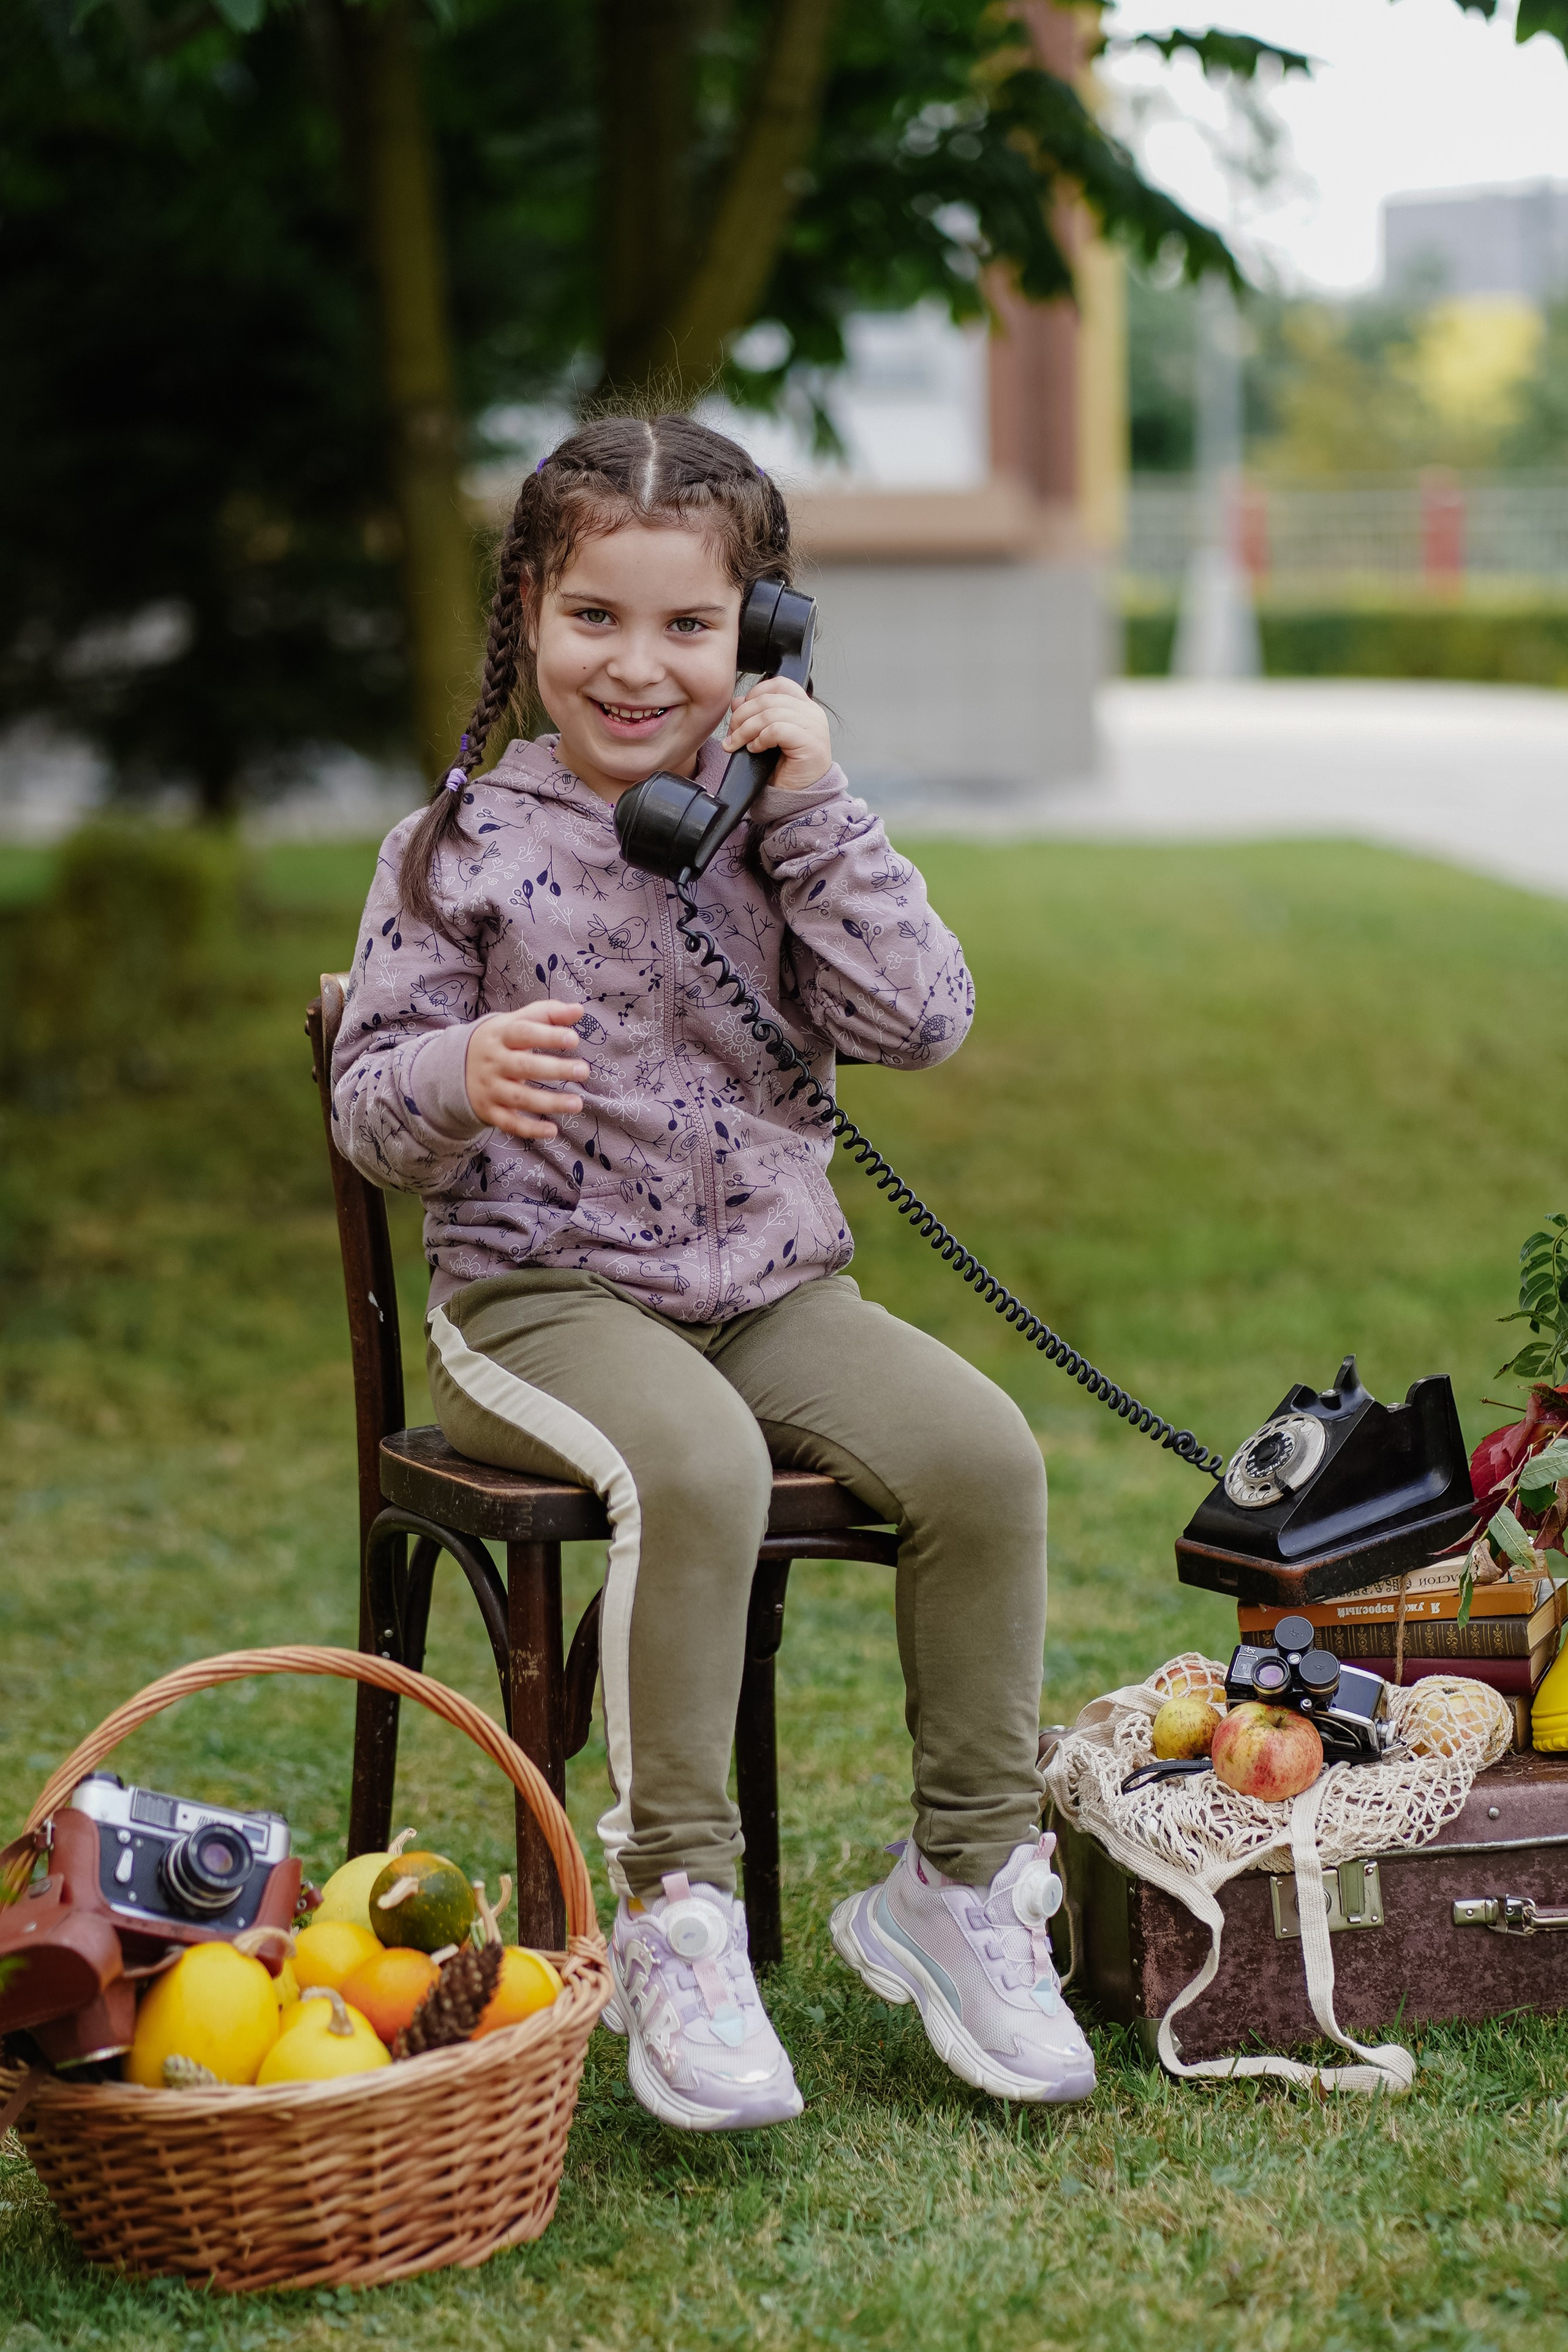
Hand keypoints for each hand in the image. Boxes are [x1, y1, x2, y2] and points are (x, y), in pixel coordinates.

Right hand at [465, 1001, 588, 1139]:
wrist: (452, 1066)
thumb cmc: (498, 1041)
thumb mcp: (515, 1022)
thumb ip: (546, 1014)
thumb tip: (579, 1009)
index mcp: (500, 1036)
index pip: (523, 1033)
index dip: (547, 1035)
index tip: (573, 1039)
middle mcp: (494, 1062)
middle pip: (524, 1066)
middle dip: (555, 1069)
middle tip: (584, 1071)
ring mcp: (491, 1088)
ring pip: (520, 1098)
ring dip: (550, 1102)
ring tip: (577, 1103)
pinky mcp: (490, 1111)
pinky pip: (509, 1123)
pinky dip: (530, 1129)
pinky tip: (553, 1130)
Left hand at [723, 673, 831, 791]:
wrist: (799, 798)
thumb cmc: (786, 770)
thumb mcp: (766, 737)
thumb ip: (756, 716)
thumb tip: (737, 701)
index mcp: (805, 707)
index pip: (779, 684)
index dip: (754, 694)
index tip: (740, 713)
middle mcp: (812, 713)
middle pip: (769, 699)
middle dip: (742, 715)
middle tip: (732, 733)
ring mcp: (813, 727)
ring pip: (769, 713)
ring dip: (746, 729)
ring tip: (737, 744)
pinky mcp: (810, 742)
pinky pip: (777, 730)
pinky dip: (760, 739)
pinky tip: (755, 750)